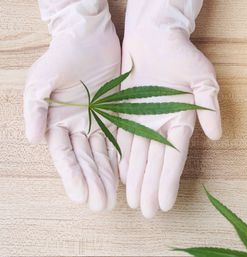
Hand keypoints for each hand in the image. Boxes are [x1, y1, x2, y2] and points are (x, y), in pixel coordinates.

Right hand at [24, 0, 120, 210]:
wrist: (90, 37)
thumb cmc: (63, 57)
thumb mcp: (42, 80)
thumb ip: (36, 109)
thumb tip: (33, 139)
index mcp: (57, 123)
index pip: (65, 156)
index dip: (73, 176)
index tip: (81, 196)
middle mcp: (77, 128)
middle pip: (85, 161)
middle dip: (92, 184)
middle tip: (102, 205)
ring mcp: (98, 123)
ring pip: (103, 156)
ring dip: (107, 178)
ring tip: (113, 199)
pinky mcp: (116, 116)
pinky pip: (120, 141)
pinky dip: (121, 159)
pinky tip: (126, 177)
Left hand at [119, 0, 221, 217]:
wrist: (154, 34)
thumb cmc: (181, 53)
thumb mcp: (202, 77)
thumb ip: (208, 106)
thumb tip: (216, 135)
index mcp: (182, 118)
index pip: (175, 156)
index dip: (169, 181)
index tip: (165, 203)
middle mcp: (163, 124)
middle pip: (156, 162)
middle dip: (151, 187)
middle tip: (146, 212)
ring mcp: (144, 119)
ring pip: (140, 155)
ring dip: (137, 179)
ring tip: (133, 202)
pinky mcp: (127, 111)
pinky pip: (124, 140)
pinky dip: (123, 159)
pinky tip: (122, 177)